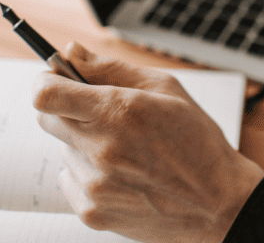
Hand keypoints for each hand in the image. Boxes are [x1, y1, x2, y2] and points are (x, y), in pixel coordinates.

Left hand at [33, 43, 263, 242]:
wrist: (217, 201)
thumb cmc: (198, 141)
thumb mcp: (166, 88)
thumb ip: (112, 68)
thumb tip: (72, 52)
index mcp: (117, 111)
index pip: (46, 94)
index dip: (46, 80)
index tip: (56, 78)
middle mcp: (99, 149)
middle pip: (48, 119)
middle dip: (69, 109)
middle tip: (104, 113)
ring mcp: (93, 184)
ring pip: (64, 149)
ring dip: (85, 143)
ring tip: (128, 150)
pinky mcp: (92, 211)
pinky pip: (71, 179)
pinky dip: (90, 172)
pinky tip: (125, 173)